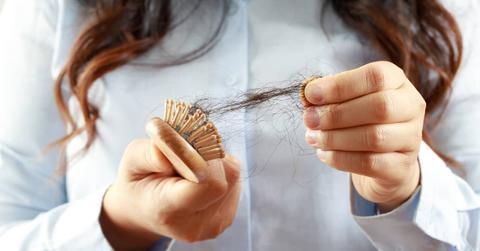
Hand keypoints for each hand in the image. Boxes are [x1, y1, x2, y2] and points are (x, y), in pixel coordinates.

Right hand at [100, 139, 240, 249]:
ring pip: (232, 176)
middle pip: (225, 178)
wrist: (143, 211)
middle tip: (187, 153)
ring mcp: (213, 225)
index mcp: (168, 210)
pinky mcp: (226, 219)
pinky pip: (234, 183)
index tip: (187, 146)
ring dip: (216, 162)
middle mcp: (195, 224)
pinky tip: (200, 176)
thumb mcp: (132, 161)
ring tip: (191, 166)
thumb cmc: (138, 182)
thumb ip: (149, 152)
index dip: (204, 159)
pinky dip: (220, 172)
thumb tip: (177, 146)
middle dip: (209, 156)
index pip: (208, 184)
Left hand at [303, 61, 423, 211]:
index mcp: (396, 81)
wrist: (381, 159)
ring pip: (374, 138)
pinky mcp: (402, 167)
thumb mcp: (345, 100)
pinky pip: (370, 164)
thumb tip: (307, 94)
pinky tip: (324, 154)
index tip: (310, 94)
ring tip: (313, 138)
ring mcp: (411, 139)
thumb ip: (327, 95)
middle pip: (379, 107)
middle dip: (336, 114)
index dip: (340, 85)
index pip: (375, 76)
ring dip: (335, 138)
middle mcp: (410, 106)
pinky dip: (340, 159)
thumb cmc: (358, 119)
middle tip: (309, 120)